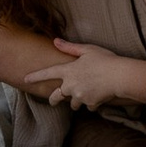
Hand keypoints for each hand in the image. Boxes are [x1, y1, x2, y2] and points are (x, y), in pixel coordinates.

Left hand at [21, 39, 145, 109]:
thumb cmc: (105, 59)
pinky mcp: (90, 103)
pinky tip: (98, 96)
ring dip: (75, 101)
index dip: (35, 76)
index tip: (26, 79)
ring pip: (73, 103)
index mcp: (68, 71)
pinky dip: (91, 102)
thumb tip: (55, 41)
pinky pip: (88, 105)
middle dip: (53, 99)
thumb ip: (70, 47)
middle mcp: (71, 86)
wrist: (120, 76)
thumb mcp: (87, 49)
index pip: (47, 73)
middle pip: (56, 96)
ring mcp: (80, 96)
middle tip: (53, 100)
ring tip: (83, 95)